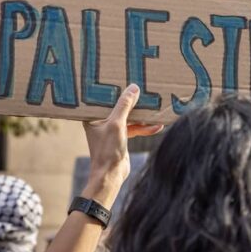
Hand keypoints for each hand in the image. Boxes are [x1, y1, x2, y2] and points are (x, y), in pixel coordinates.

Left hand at [81, 84, 162, 206]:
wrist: (112, 175)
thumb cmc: (107, 150)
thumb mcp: (117, 124)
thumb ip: (125, 105)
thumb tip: (133, 88)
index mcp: (93, 116)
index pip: (104, 97)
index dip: (114, 87)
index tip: (125, 76)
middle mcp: (101, 121)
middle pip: (119, 105)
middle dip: (132, 99)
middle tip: (143, 87)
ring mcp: (112, 129)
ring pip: (129, 116)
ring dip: (142, 114)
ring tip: (155, 106)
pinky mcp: (122, 137)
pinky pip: (135, 128)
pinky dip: (145, 127)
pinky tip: (157, 125)